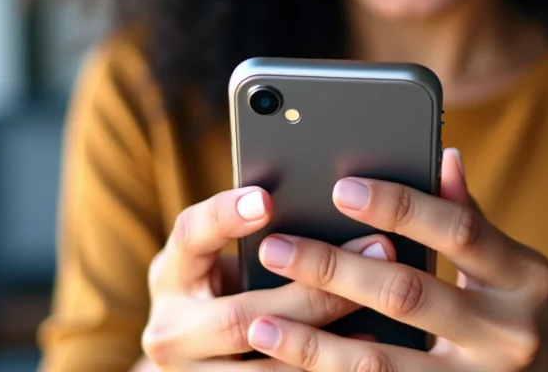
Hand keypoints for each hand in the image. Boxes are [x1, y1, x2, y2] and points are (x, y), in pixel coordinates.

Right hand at [140, 187, 393, 368]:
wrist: (201, 348)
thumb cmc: (227, 279)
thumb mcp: (222, 253)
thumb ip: (255, 231)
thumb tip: (329, 193)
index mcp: (170, 274)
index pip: (190, 235)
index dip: (225, 216)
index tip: (267, 199)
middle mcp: (169, 332)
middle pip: (241, 316)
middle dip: (313, 287)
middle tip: (377, 250)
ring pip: (264, 367)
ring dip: (326, 334)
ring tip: (375, 301)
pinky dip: (321, 366)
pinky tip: (365, 342)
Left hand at [239, 150, 547, 371]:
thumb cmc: (526, 307)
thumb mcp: (513, 261)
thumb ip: (473, 214)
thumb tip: (445, 155)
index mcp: (523, 276)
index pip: (458, 230)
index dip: (401, 205)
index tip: (342, 188)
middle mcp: (508, 334)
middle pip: (409, 294)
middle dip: (336, 269)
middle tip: (278, 248)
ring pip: (384, 366)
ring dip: (316, 345)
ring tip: (261, 325)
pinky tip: (291, 370)